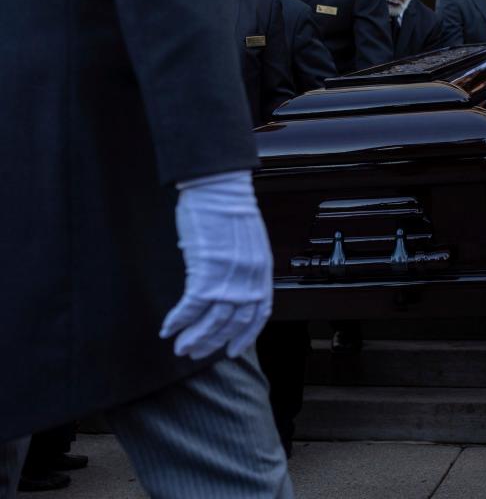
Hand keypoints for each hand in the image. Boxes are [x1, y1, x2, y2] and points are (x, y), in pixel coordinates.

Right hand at [160, 170, 273, 359]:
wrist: (219, 188)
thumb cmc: (229, 211)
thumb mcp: (247, 244)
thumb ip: (243, 269)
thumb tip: (228, 289)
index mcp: (262, 272)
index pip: (259, 314)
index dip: (245, 336)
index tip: (233, 350)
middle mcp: (250, 279)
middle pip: (233, 323)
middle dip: (212, 343)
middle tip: (194, 353)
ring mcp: (229, 277)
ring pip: (212, 321)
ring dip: (194, 338)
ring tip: (179, 347)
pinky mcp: (207, 272)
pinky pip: (191, 306)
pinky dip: (178, 321)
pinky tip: (168, 328)